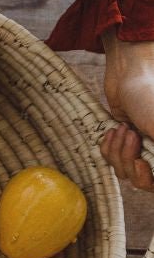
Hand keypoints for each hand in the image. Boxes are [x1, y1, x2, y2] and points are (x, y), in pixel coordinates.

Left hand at [100, 30, 153, 190]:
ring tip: (123, 127)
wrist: (128, 76)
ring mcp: (140, 150)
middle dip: (129, 159)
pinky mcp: (121, 145)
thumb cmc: (149, 96)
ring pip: (123, 171)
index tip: (140, 162)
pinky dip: (108, 147)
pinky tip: (113, 129)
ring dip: (118, 149)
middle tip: (131, 134)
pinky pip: (110, 160)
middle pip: (141, 181)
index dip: (148, 178)